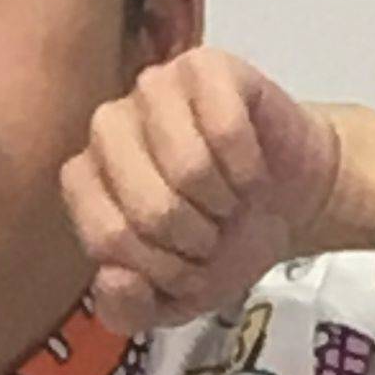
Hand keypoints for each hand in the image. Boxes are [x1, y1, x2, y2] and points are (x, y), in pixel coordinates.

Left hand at [58, 46, 343, 335]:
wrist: (288, 201)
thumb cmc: (220, 241)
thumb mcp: (171, 298)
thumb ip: (127, 309)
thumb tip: (114, 278)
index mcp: (86, 179)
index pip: (106, 236)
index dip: (156, 266)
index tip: (183, 266)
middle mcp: (108, 126)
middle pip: (147, 205)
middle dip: (194, 239)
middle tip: (213, 234)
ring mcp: (154, 87)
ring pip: (189, 166)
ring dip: (224, 203)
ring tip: (230, 202)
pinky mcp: (206, 66)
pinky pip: (227, 129)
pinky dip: (250, 169)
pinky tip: (251, 171)